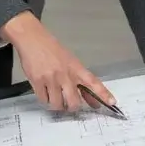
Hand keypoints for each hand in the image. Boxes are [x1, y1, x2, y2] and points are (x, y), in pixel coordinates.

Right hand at [0, 12, 114, 112]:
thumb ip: (79, 79)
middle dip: (72, 107)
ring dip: (57, 104)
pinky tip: (44, 92)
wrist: (31, 38)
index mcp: (75, 67)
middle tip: (69, 105)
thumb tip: (91, 100)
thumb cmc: (51, 48)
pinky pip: (43, 100)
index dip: (103, 93)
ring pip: (57, 104)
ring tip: (54, 97)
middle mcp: (65, 74)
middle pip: (74, 102)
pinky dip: (45, 99)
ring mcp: (51, 79)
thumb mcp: (69, 60)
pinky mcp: (37, 81)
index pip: (92, 82)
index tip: (112, 103)